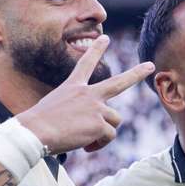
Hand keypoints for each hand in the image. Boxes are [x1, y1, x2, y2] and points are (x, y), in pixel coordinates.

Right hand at [16, 35, 153, 154]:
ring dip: (104, 132)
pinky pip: (109, 136)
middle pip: (119, 83)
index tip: (104, 38)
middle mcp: (88, 94)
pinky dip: (100, 144)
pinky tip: (85, 146)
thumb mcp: (54, 109)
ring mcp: (96, 108)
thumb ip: (75, 112)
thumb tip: (89, 127)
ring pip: (114, 120)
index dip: (96, 50)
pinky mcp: (100, 124)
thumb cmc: (37, 125)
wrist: (34, 132)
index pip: (86, 64)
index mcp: (73, 87)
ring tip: (86, 139)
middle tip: (150, 66)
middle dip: (136, 74)